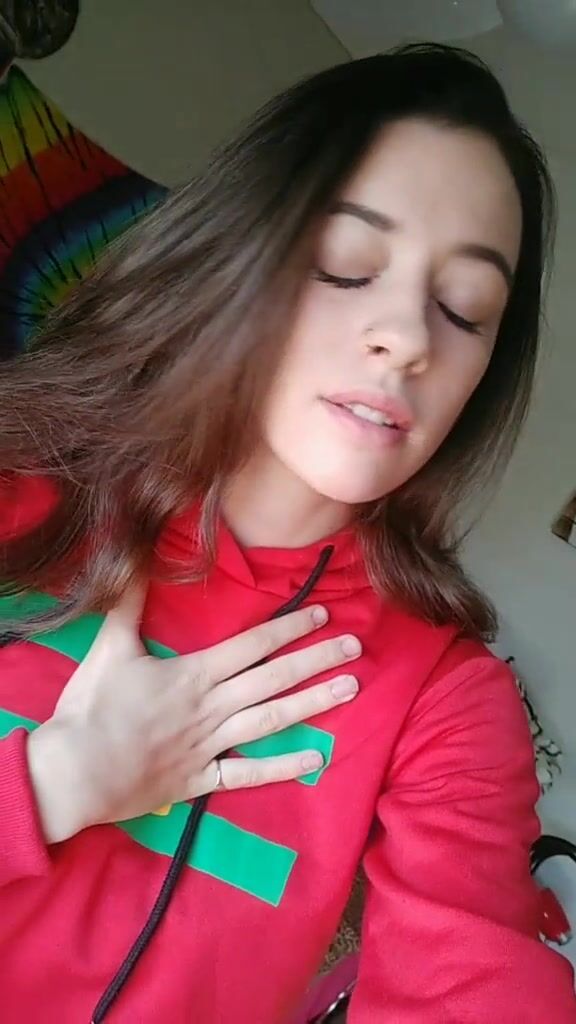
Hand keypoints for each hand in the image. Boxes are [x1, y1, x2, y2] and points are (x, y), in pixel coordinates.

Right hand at [27, 585, 360, 842]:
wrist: (74, 773)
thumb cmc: (92, 708)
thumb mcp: (110, 647)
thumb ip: (129, 603)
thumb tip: (136, 559)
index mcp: (194, 674)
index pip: (252, 645)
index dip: (289, 628)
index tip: (322, 616)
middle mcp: (212, 707)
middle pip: (273, 679)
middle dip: (316, 660)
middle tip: (356, 648)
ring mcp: (211, 746)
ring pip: (271, 720)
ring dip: (313, 704)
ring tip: (349, 689)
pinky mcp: (200, 779)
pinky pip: (248, 774)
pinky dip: (282, 767)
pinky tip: (315, 759)